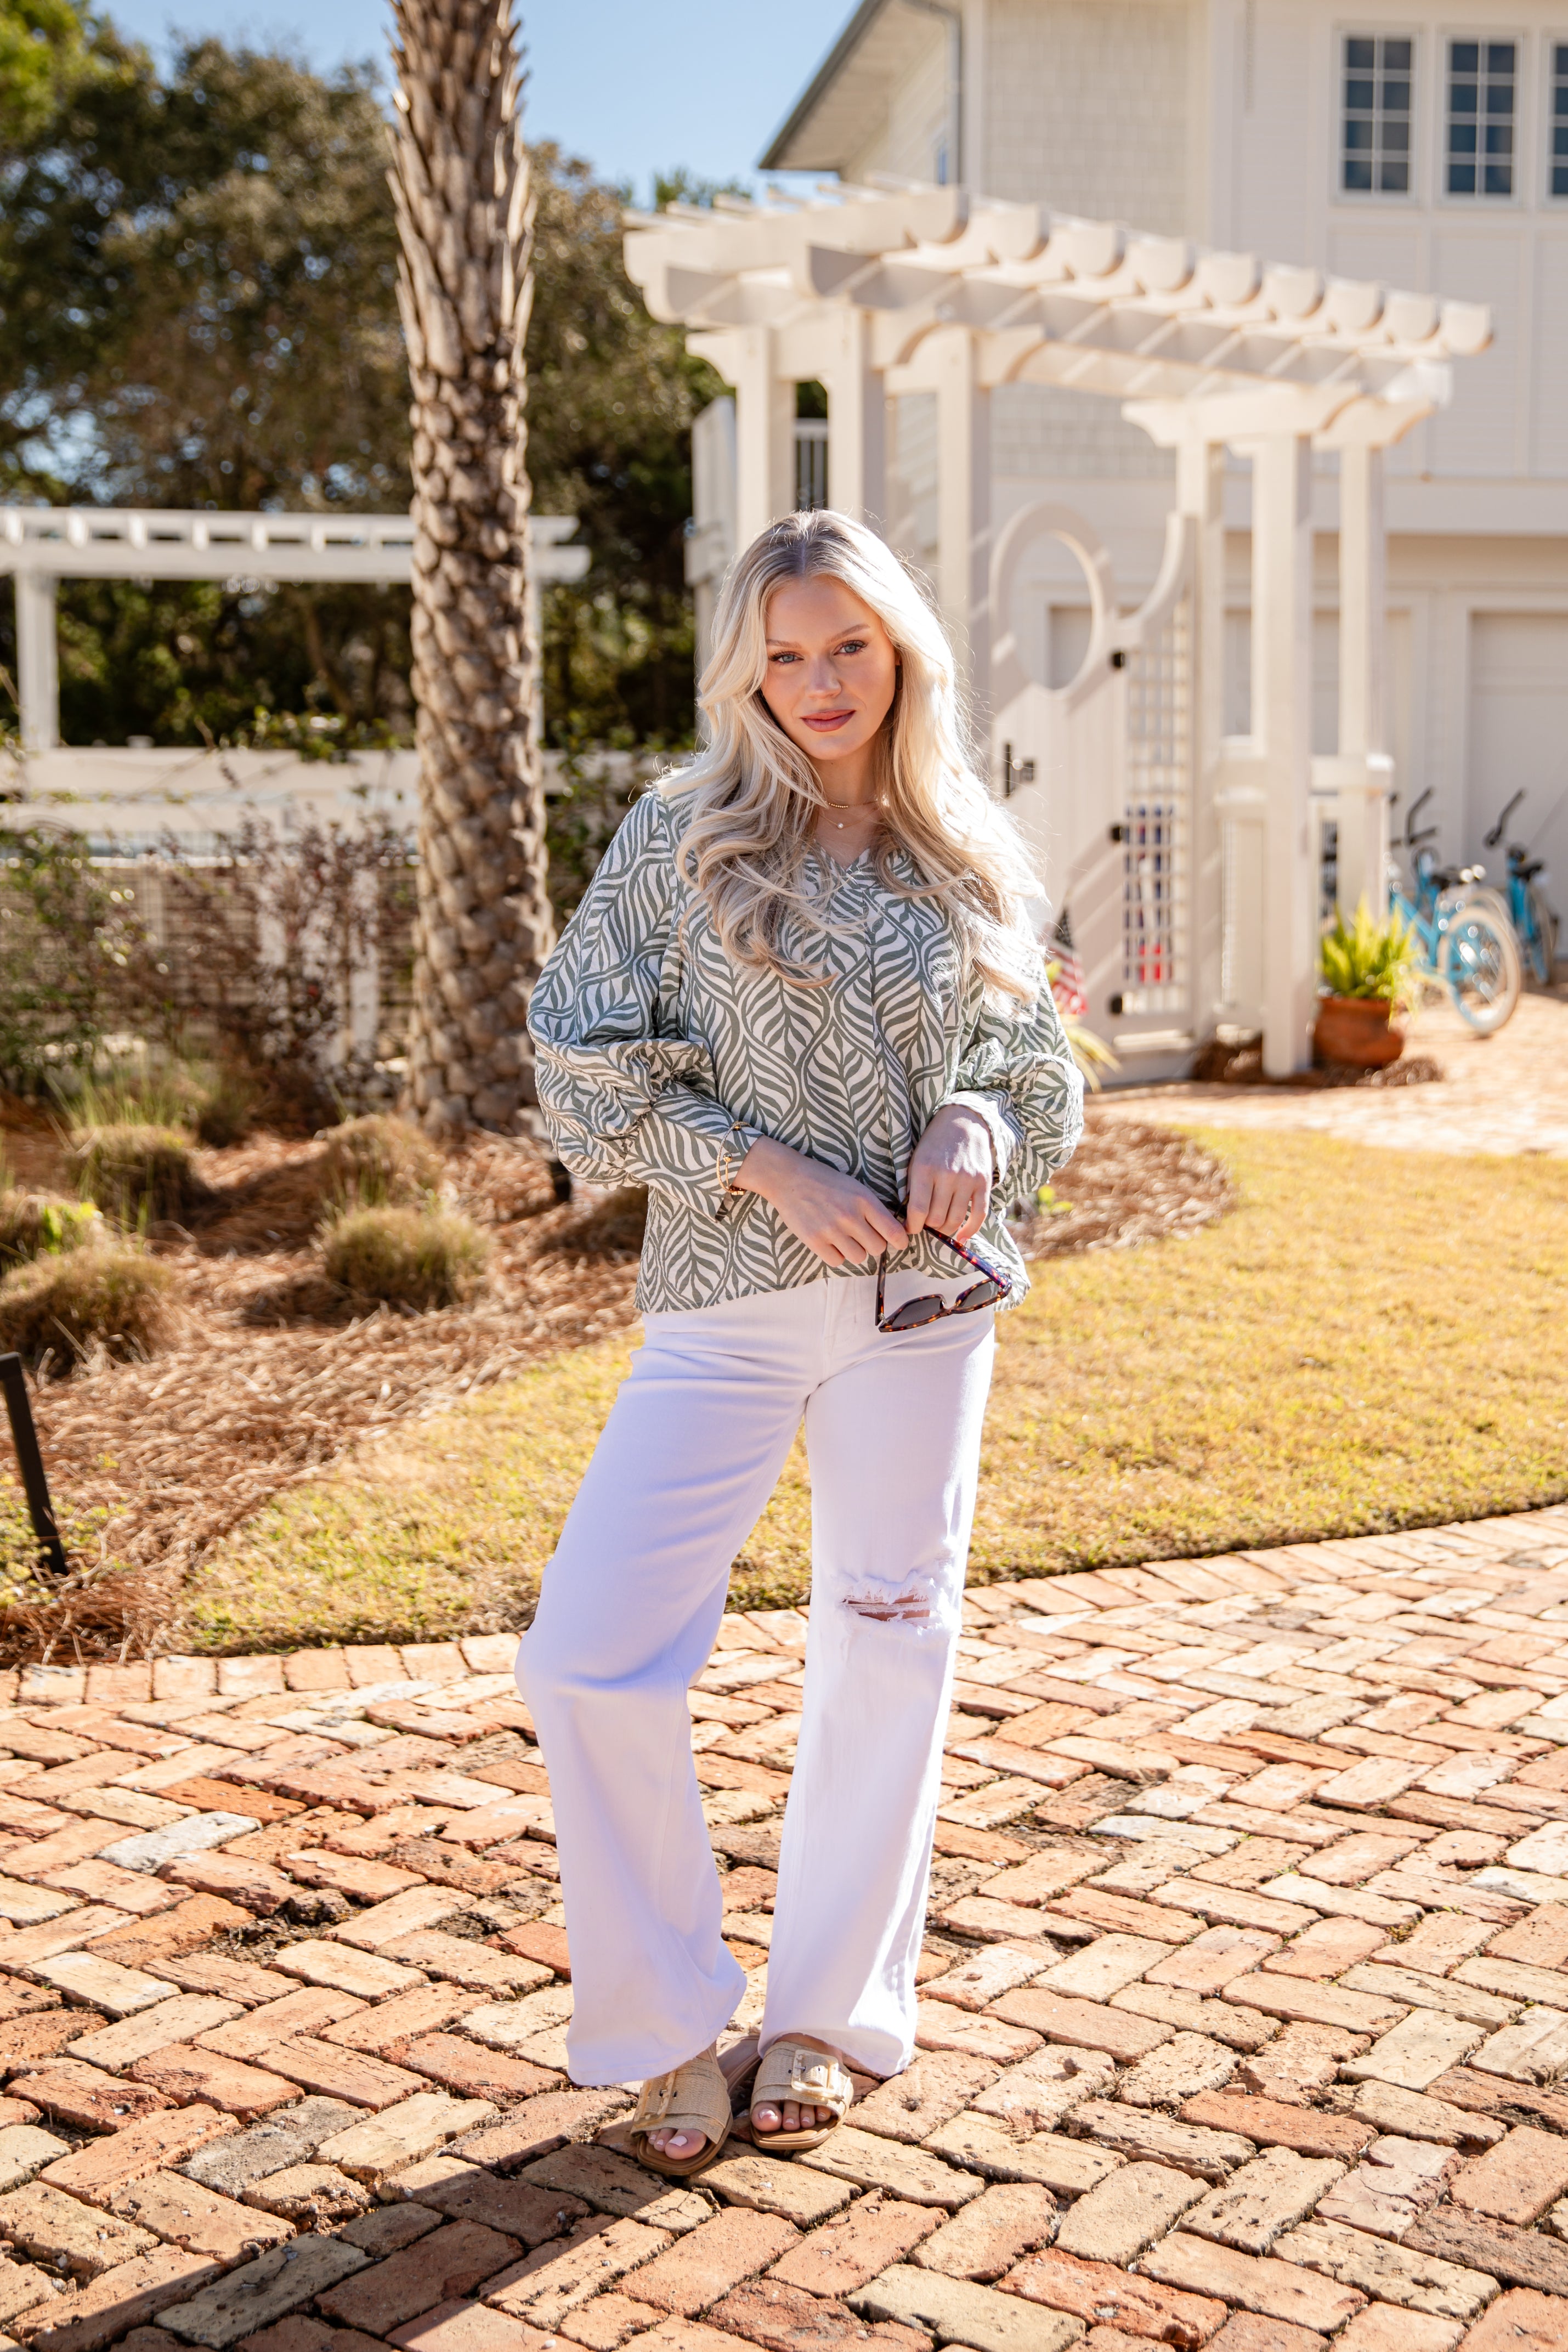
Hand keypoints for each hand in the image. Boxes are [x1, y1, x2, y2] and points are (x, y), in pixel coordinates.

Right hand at [736, 1138, 906, 1267]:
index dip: (900, 1242)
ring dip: (855, 1251)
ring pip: (858, 1257)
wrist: (789, 1178)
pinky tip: (831, 1242)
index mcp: (864, 1200)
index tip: (899, 1244)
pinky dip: (837, 1255)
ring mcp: (831, 1230)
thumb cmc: (825, 1182)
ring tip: (845, 1238)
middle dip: (874, 1244)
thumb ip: (872, 1208)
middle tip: (864, 1236)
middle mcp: (850, 1216)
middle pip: (877, 1248)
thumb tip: (891, 1232)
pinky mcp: (814, 1241)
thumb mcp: (855, 1187)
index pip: (893, 1231)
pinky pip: (837, 1261)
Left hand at [906, 1105, 992, 1243]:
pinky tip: (962, 1236)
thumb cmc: (934, 1144)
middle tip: (926, 1225)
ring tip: (940, 1228)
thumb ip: (912, 1186)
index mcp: (925, 1169)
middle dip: (928, 1228)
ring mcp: (967, 1180)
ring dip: (946, 1230)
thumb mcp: (916, 1159)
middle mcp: (947, 1175)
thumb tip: (910, 1219)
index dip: (912, 1227)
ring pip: (955, 1220)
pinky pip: (979, 1215)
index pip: (917, 1210)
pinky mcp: (983, 1183)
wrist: (964, 1122)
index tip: (910, 1229)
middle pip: (936, 1219)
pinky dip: (970, 1230)